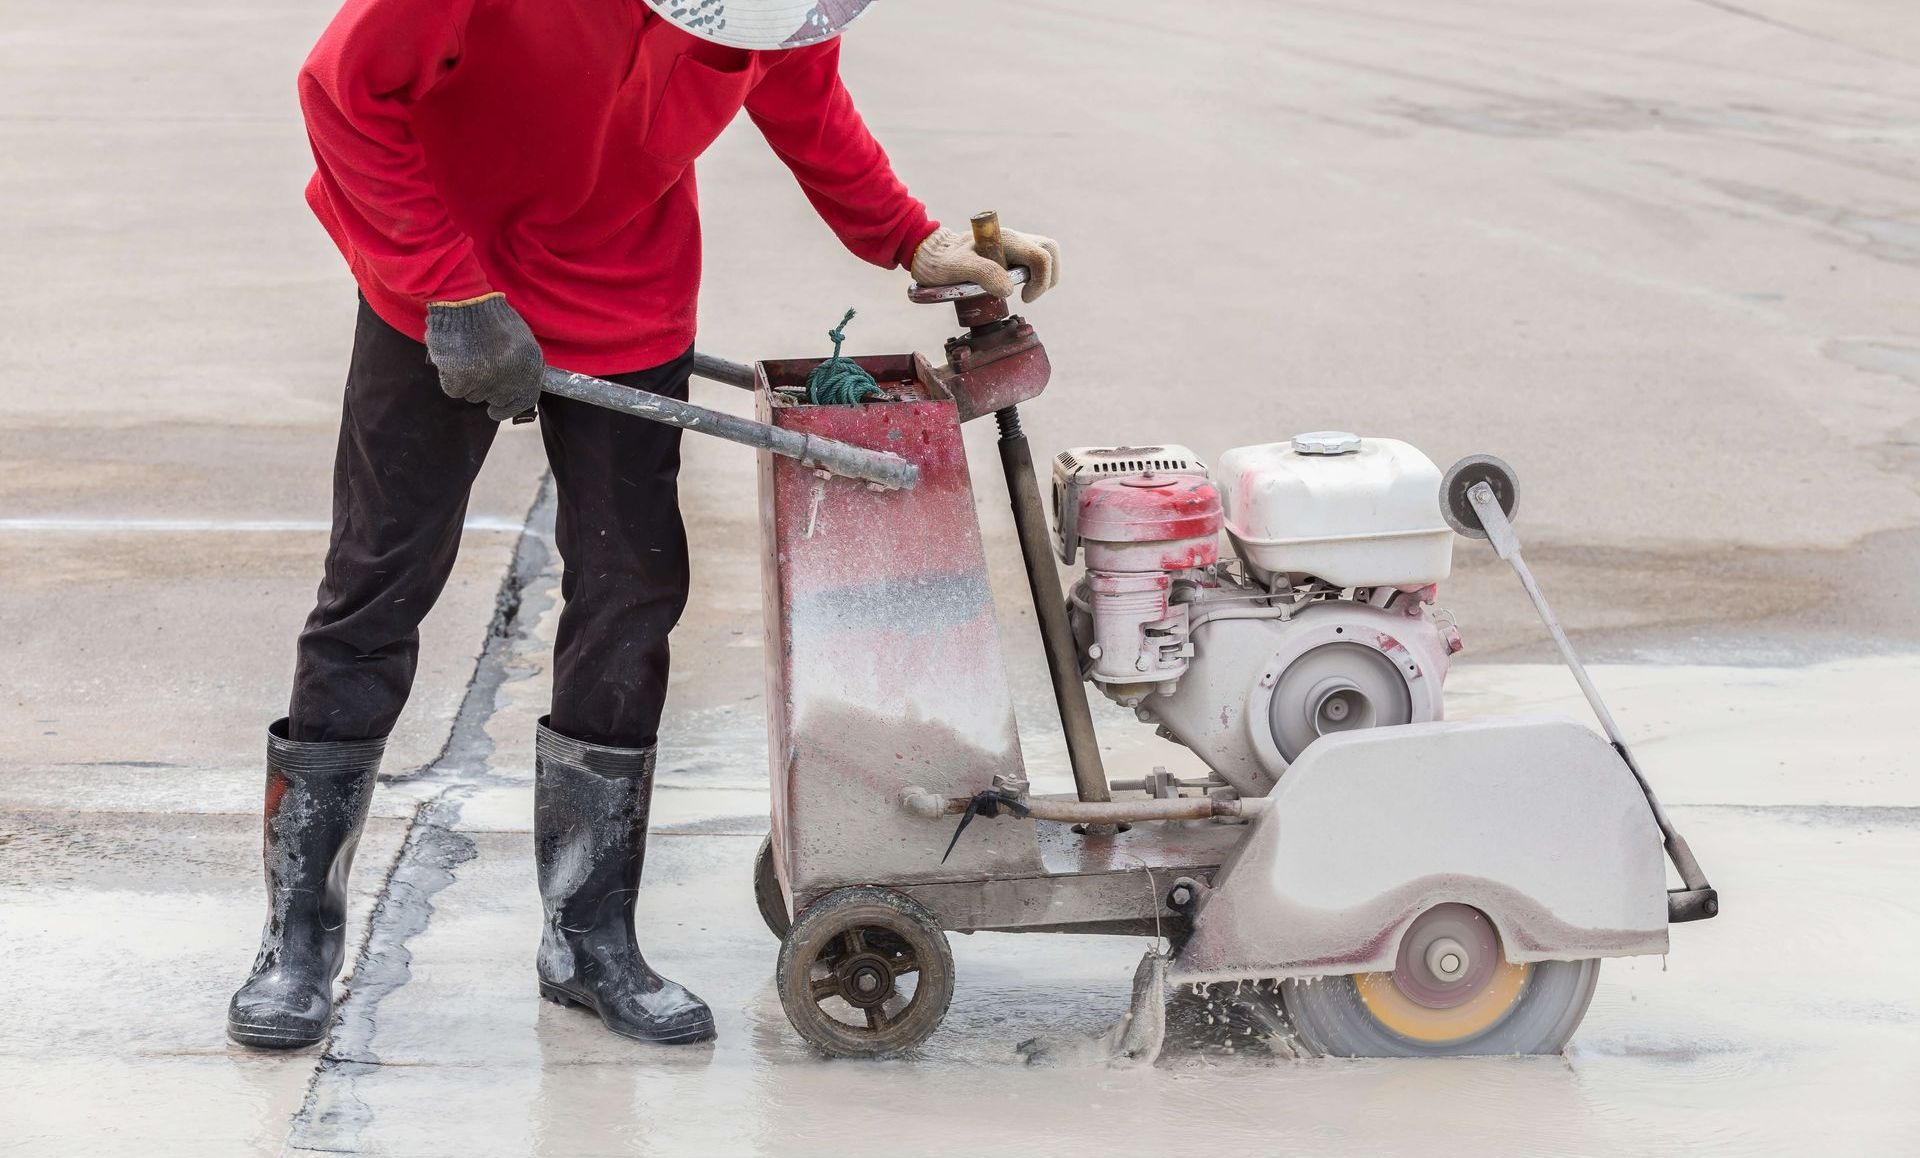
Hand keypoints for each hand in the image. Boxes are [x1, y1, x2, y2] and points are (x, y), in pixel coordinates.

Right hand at [425, 293, 545, 420]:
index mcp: (530, 366)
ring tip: (467, 354)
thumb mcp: (522, 339)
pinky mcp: (461, 379)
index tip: (496, 410)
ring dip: (468, 381)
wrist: (466, 301)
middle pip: (496, 398)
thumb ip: (523, 364)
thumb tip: (517, 388)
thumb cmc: (492, 317)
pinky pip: (455, 389)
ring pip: (474, 395)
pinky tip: (454, 357)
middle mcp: (511, 377)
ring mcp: (486, 380)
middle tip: (477, 369)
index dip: (510, 407)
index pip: (525, 399)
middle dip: (486, 388)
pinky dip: (451, 377)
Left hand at [910, 224, 1060, 302]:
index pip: (1041, 256)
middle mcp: (1013, 239)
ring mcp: (1013, 245)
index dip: (1040, 281)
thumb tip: (1009, 289)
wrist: (930, 254)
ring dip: (1042, 277)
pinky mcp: (1011, 253)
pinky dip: (1034, 276)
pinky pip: (1034, 261)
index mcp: (1004, 239)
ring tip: (1023, 291)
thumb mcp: (957, 268)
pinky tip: (1015, 286)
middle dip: (1048, 277)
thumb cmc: (941, 261)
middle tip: (1028, 294)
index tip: (1022, 297)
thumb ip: (984, 273)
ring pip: (1045, 254)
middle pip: (1050, 250)